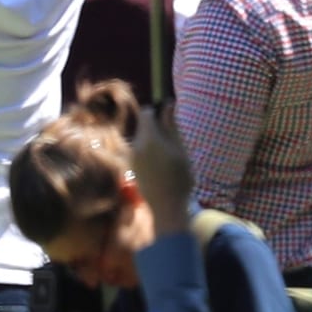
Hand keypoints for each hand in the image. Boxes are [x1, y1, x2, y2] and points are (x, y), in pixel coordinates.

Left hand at [129, 102, 195, 229]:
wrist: (167, 207)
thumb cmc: (179, 176)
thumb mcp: (180, 148)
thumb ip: (171, 125)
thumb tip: (168, 105)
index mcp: (149, 138)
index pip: (146, 112)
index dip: (157, 112)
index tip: (169, 119)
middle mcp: (136, 146)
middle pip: (144, 127)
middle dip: (156, 129)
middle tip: (173, 141)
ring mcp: (132, 158)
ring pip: (142, 140)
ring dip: (153, 142)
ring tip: (168, 157)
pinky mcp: (132, 168)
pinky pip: (140, 152)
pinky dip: (149, 153)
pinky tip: (162, 167)